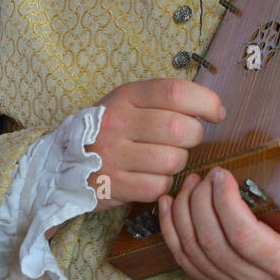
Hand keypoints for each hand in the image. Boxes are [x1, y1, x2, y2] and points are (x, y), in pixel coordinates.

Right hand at [86, 78, 225, 212]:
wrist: (62, 161)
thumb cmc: (110, 128)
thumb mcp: (129, 102)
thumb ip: (165, 100)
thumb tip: (213, 108)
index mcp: (126, 96)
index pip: (175, 92)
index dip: (205, 102)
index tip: (217, 113)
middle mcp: (118, 123)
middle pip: (179, 129)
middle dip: (195, 136)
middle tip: (188, 139)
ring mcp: (113, 156)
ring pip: (173, 160)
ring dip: (179, 161)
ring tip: (166, 158)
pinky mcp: (112, 185)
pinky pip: (158, 186)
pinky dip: (163, 183)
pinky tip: (152, 176)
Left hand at [157, 169, 279, 279]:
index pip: (243, 236)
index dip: (224, 204)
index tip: (220, 173)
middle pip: (213, 243)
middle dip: (200, 204)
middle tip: (204, 174)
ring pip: (193, 252)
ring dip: (183, 214)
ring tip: (189, 183)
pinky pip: (184, 259)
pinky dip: (170, 231)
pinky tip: (167, 204)